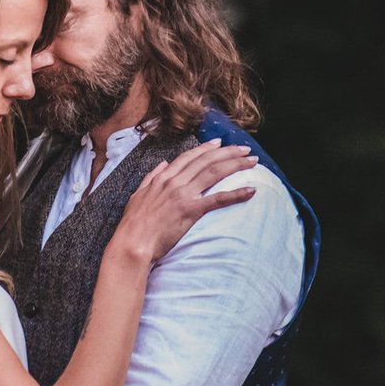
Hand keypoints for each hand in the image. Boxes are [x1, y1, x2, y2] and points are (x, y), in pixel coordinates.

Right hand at [109, 139, 258, 267]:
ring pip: (214, 173)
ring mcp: (183, 194)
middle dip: (228, 152)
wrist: (132, 242)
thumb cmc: (133, 223)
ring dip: (236, 165)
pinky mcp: (191, 210)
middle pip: (206, 161)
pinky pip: (218, 199)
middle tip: (244, 149)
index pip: (189, 157)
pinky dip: (236, 194)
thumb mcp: (137, 195)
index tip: (220, 143)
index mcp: (162, 177)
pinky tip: (251, 191)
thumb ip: (150, 178)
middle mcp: (174, 181)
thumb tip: (162, 164)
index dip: (206, 149)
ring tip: (252, 162)